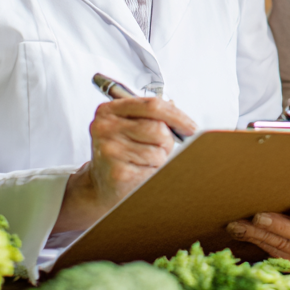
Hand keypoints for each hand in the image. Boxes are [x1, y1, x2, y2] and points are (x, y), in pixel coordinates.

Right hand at [53, 97, 195, 233]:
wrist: (99, 184)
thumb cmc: (118, 152)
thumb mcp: (127, 126)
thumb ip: (150, 115)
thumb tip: (179, 114)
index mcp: (108, 111)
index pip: (152, 105)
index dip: (177, 116)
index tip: (190, 127)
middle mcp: (105, 128)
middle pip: (158, 129)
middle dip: (167, 141)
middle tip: (156, 149)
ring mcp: (110, 150)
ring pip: (158, 151)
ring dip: (159, 159)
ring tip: (143, 161)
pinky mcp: (118, 173)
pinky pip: (153, 170)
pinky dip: (153, 172)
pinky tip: (139, 171)